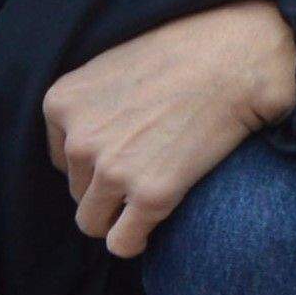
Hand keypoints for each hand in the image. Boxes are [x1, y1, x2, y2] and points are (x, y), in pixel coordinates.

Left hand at [42, 0, 295, 262]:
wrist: (234, 57)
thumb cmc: (183, 51)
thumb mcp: (113, 66)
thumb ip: (91, 105)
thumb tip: (95, 141)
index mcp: (62, 103)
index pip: (62, 158)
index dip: (95, 161)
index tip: (126, 152)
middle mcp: (79, 140)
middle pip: (78, 190)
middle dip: (106, 188)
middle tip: (147, 169)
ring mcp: (112, 170)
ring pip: (93, 222)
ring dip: (118, 217)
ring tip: (149, 199)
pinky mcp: (151, 195)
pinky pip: (122, 243)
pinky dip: (134, 242)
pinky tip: (151, 228)